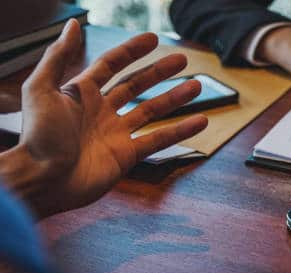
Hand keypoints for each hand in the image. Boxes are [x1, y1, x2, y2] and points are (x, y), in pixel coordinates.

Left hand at [0, 19, 207, 217]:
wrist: (44, 180)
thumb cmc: (39, 136)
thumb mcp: (41, 89)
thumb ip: (58, 56)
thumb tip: (72, 24)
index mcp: (81, 93)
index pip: (112, 65)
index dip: (132, 51)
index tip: (154, 39)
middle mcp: (101, 111)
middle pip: (136, 86)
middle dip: (159, 72)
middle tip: (182, 60)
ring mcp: (116, 134)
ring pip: (152, 111)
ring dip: (174, 98)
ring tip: (196, 86)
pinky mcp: (127, 156)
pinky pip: (158, 140)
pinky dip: (180, 131)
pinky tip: (200, 121)